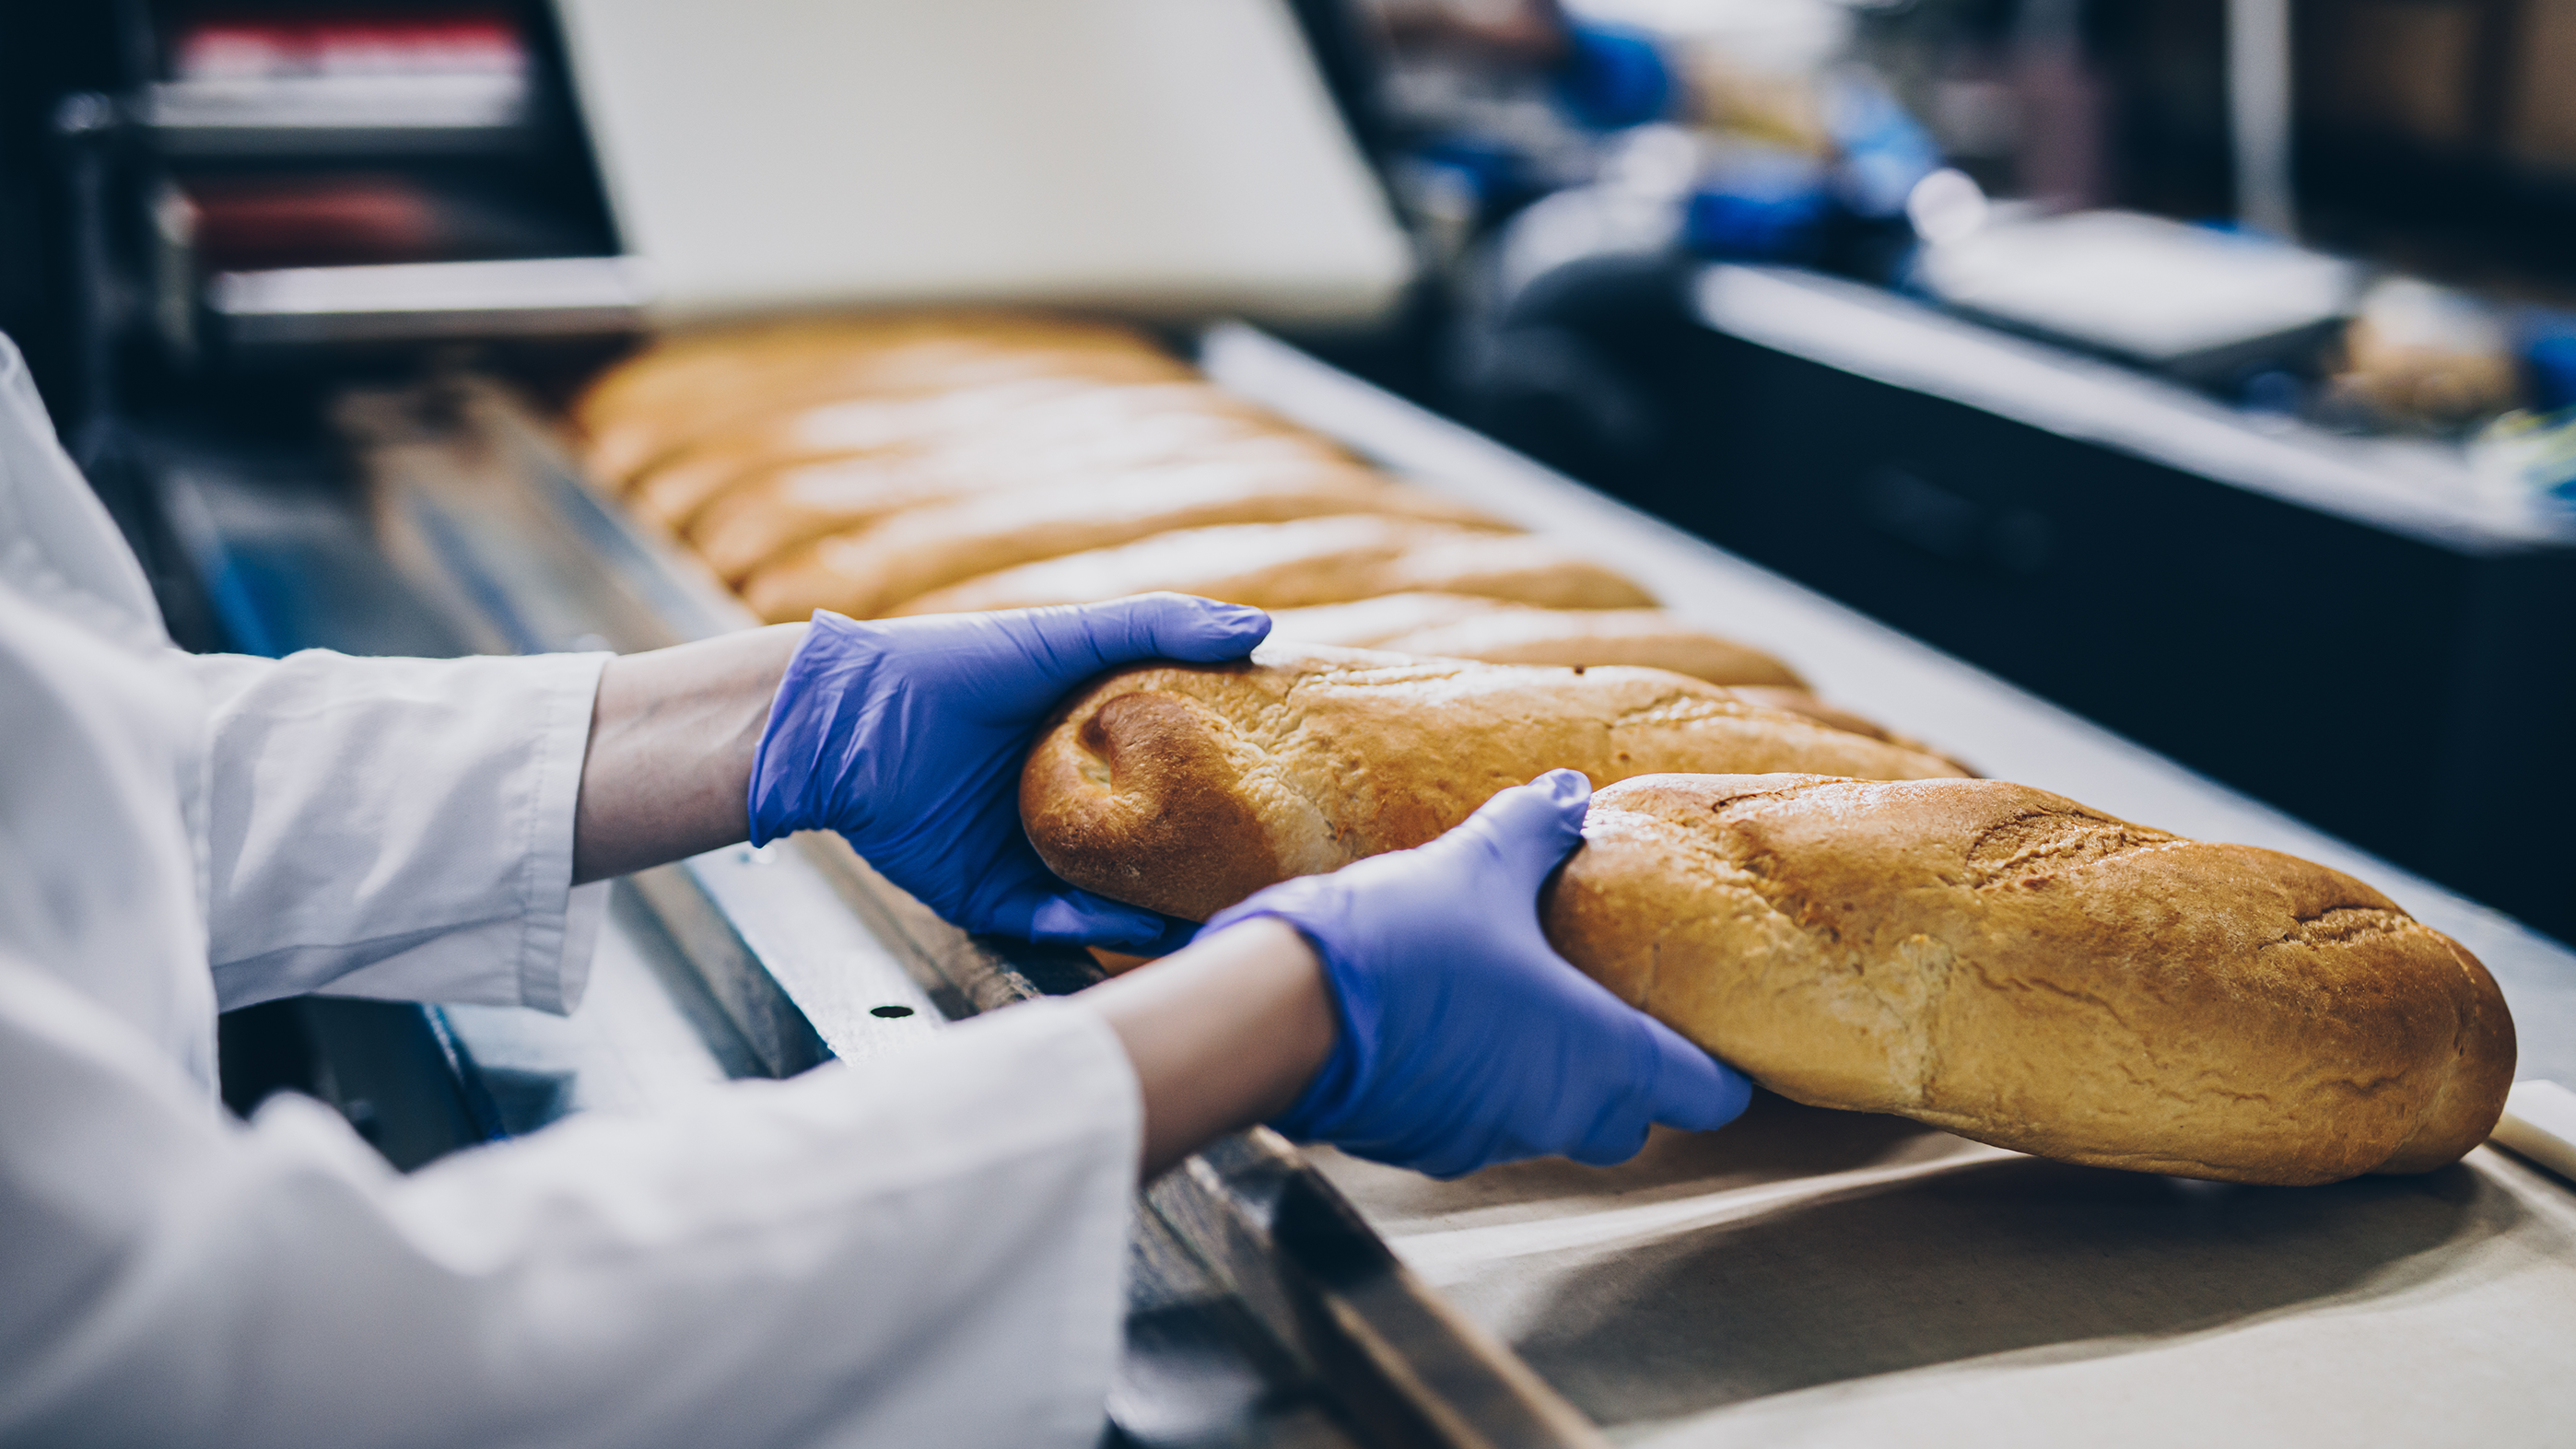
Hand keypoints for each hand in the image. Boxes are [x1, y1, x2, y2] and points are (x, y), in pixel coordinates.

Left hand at [748, 595, 1269, 949]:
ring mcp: (1024, 854)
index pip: (1170, 775)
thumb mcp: (1064, 635)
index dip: (1224, 790)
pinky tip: (1138, 929)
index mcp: (1084, 743)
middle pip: (1146, 847)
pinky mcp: (986, 896)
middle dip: (1199, 867)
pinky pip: (1050, 924)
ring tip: (1219, 920)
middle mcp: (1061, 804)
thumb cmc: (949, 666)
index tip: (1284, 805)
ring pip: (1106, 897)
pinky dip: (1093, 930)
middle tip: (1267, 879)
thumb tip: (1262, 630)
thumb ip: (1158, 626)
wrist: (842, 724)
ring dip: (1157, 913)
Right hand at [1202, 769, 1751, 1176]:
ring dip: (1549, 1075)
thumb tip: (1569, 793)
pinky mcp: (1425, 1148)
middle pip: (1633, 1120)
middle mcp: (1559, 1115)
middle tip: (1609, 1002)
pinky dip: (1480, 1084)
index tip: (1709, 1028)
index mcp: (1603, 1057)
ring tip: (1520, 1000)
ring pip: (1552, 1121)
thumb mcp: (1479, 868)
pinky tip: (1448, 1023)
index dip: (1719, 1065)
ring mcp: (1490, 1141)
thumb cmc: (1405, 945)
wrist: (1285, 1013)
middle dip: (1631, 1073)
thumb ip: (1536, 831)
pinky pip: (1480, 1122)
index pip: (1708, 1093)